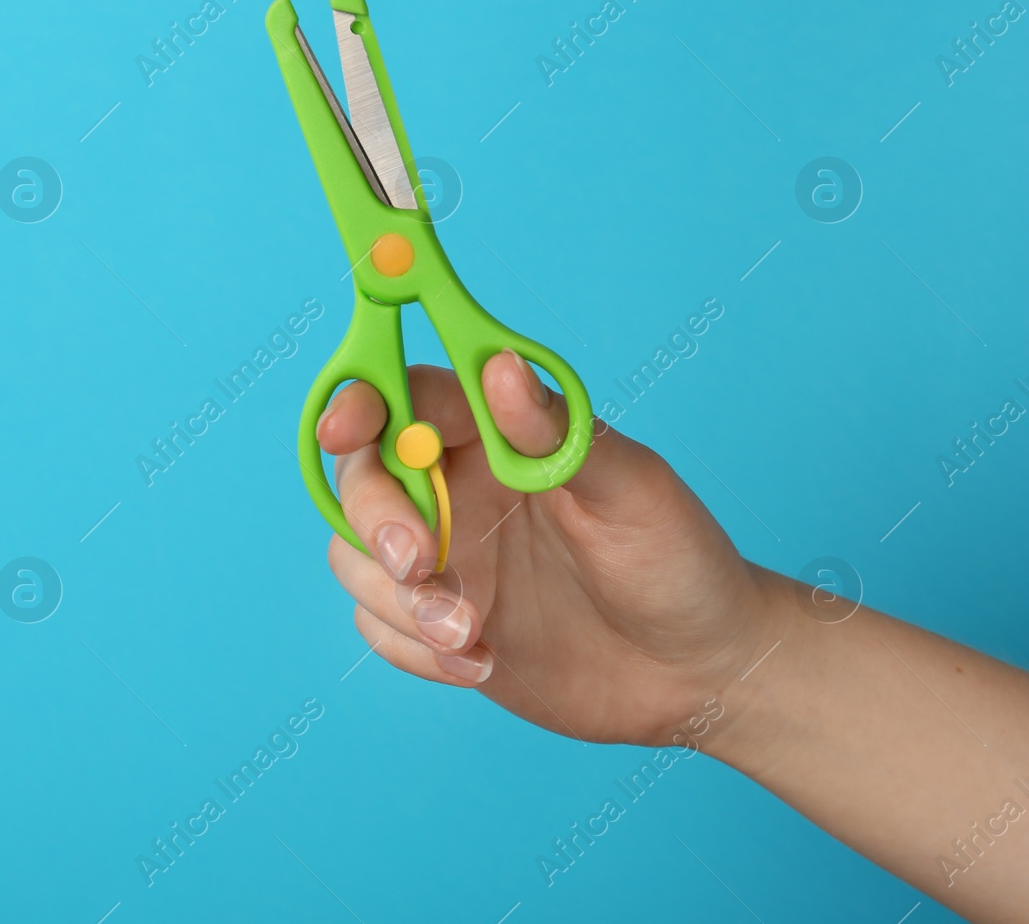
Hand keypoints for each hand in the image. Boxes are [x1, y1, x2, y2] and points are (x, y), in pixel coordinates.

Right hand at [319, 349, 780, 745]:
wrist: (696, 672)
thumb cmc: (678, 561)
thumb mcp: (631, 490)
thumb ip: (555, 433)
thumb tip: (500, 368)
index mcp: (496, 435)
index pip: (406, 397)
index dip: (360, 401)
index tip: (345, 429)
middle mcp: (456, 488)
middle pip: (362, 479)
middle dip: (376, 520)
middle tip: (420, 561)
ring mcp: (443, 557)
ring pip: (355, 557)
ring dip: (398, 600)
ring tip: (473, 635)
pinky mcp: (435, 623)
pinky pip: (377, 627)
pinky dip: (412, 649)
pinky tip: (481, 663)